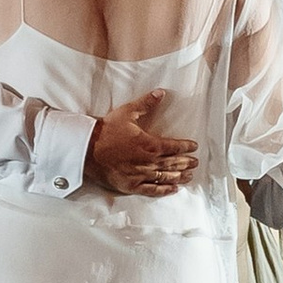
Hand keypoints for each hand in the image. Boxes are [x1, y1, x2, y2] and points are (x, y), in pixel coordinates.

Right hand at [84, 95, 198, 198]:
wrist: (87, 148)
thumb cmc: (107, 130)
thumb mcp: (127, 113)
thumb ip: (146, 103)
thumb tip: (161, 93)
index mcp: (150, 144)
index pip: (174, 147)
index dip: (186, 146)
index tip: (193, 147)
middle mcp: (148, 162)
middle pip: (173, 163)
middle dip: (186, 162)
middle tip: (195, 163)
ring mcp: (140, 175)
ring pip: (166, 177)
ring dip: (180, 176)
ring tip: (189, 176)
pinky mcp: (131, 185)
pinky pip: (152, 190)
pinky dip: (164, 190)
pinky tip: (174, 189)